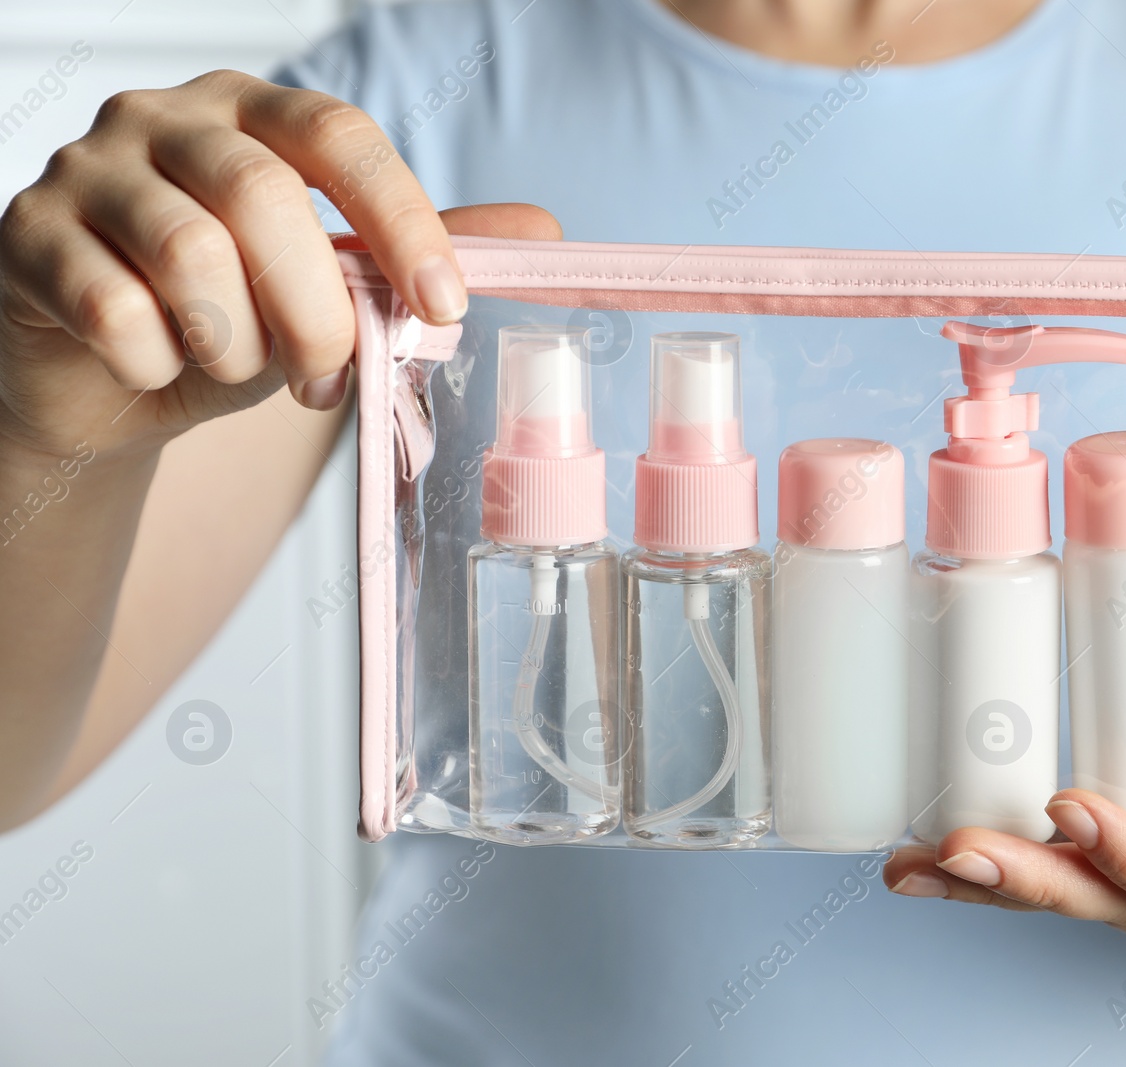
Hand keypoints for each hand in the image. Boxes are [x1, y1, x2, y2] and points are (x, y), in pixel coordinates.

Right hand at [0, 69, 558, 465]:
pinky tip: (160, 369)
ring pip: (187, 251)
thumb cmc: (228, 315)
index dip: (401, 218)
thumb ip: (413, 253)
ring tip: (243, 371)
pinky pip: (110, 308)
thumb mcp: (330, 283)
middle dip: (317, 308)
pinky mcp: (26, 236)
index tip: (444, 305)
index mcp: (252, 115)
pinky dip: (157, 363)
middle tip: (330, 376)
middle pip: (262, 195)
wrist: (107, 376)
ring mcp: (85, 171)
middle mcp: (163, 120)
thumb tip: (542, 230)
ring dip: (237, 342)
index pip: (338, 134)